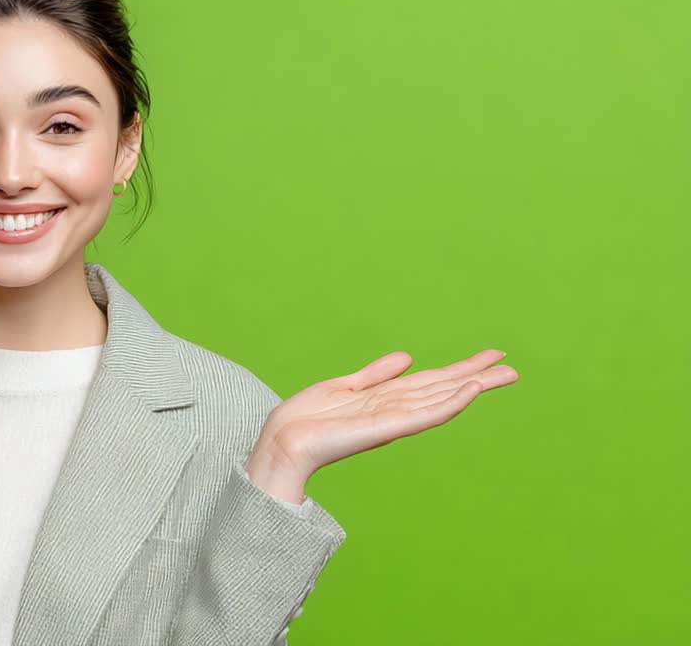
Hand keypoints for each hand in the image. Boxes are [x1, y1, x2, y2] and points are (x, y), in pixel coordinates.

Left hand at [246, 349, 518, 499]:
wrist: (284, 440)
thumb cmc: (307, 418)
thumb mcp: (344, 386)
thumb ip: (376, 373)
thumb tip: (408, 357)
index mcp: (386, 397)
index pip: (431, 380)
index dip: (460, 368)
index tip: (490, 356)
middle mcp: (395, 408)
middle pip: (444, 388)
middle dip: (477, 377)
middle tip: (513, 368)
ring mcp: (394, 419)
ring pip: (442, 399)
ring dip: (471, 386)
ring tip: (502, 375)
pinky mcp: (387, 428)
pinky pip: (425, 414)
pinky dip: (449, 402)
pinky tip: (469, 390)